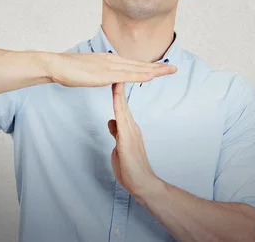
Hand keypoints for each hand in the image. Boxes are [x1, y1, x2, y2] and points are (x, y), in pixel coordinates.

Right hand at [48, 52, 176, 86]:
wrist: (55, 65)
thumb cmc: (68, 70)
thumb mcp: (88, 71)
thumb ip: (98, 73)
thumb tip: (104, 76)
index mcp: (109, 61)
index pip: (133, 64)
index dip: (148, 66)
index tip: (161, 68)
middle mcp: (112, 60)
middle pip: (139, 64)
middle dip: (158, 67)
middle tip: (174, 68)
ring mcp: (109, 66)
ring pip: (137, 68)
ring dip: (155, 69)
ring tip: (169, 71)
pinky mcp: (104, 74)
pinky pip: (126, 75)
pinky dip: (140, 75)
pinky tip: (151, 76)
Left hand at [108, 82, 163, 203]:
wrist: (142, 183)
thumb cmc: (131, 169)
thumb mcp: (119, 147)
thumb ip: (116, 133)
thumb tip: (111, 122)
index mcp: (129, 129)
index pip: (121, 107)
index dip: (117, 92)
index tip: (113, 79)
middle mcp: (131, 127)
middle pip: (122, 103)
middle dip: (119, 86)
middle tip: (115, 70)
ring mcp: (130, 132)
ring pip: (123, 108)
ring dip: (119, 92)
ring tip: (116, 76)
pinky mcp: (127, 139)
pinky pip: (121, 119)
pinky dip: (118, 106)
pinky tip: (116, 97)